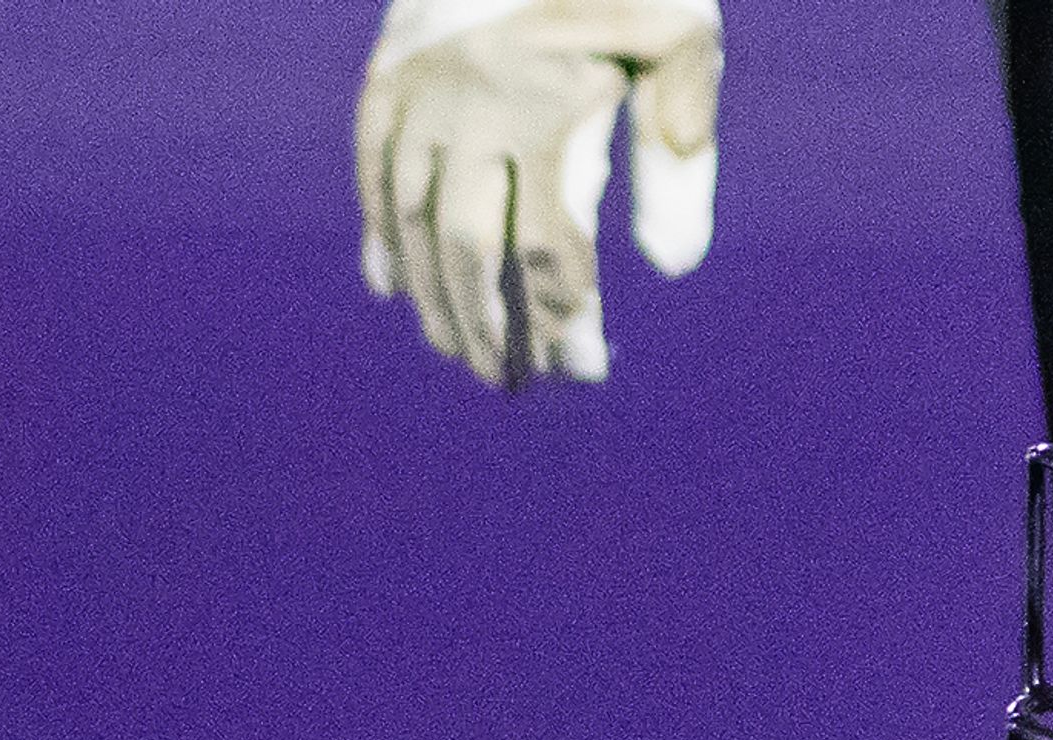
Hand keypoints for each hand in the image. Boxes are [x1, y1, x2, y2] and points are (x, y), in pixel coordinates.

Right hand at [356, 0, 724, 387]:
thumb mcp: (680, 42)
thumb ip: (680, 151)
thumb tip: (671, 267)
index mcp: (550, 106)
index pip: (553, 247)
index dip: (565, 321)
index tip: (581, 370)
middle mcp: (475, 106)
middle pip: (470, 248)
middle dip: (488, 326)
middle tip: (508, 382)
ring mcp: (422, 91)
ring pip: (413, 220)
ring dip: (433, 297)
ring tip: (459, 351)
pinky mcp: (389, 75)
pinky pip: (372, 171)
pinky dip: (381, 235)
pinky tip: (392, 289)